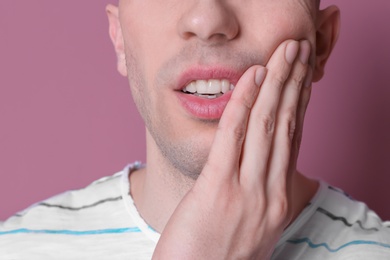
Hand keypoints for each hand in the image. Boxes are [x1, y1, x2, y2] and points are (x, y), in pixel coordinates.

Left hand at [152, 40, 311, 258]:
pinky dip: (243, 102)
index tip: (302, 76)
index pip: (294, 140)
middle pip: (286, 126)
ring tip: (283, 52)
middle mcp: (271, 194)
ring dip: (276, 83)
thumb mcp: (250, 225)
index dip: (299, 103)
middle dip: (294, 83)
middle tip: (298, 50)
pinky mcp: (217, 190)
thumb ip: (260, 193)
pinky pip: (233, 137)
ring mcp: (247, 193)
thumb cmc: (217, 256)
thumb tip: (263, 164)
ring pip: (267, 126)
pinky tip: (250, 77)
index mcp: (278, 200)